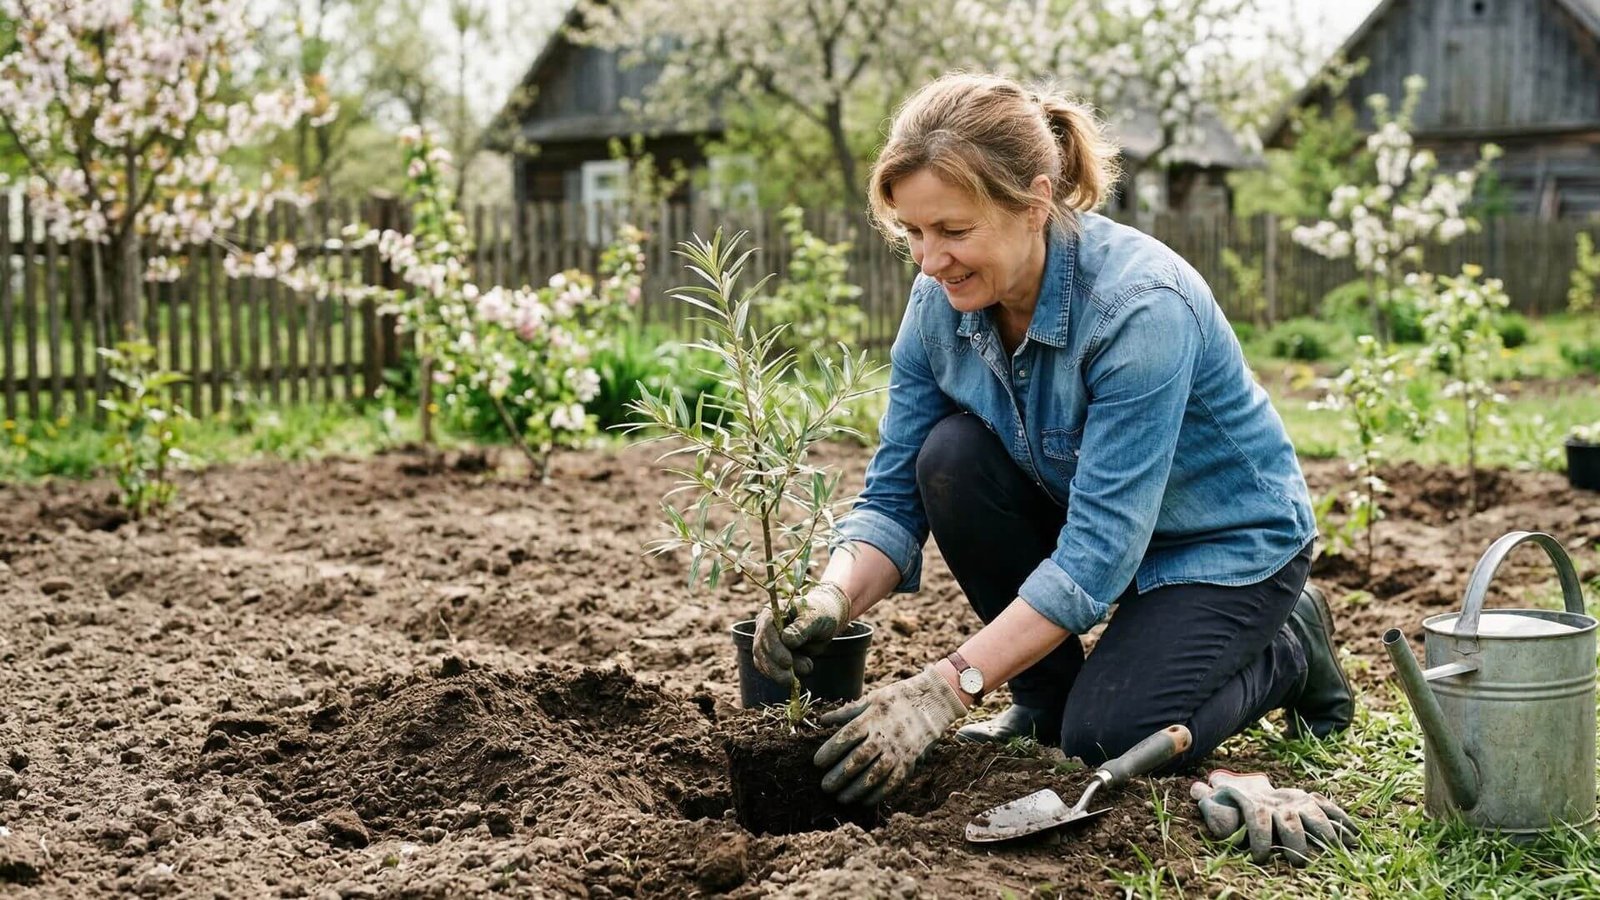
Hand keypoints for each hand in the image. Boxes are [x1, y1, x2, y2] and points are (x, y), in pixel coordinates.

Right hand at [752, 583, 850, 683]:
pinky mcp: (769, 655)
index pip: (766, 630)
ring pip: (763, 661)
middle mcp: (764, 627)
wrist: (823, 622)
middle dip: (775, 666)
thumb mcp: (815, 619)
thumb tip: (787, 640)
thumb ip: (801, 628)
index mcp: (772, 612)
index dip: (775, 648)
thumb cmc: (819, 615)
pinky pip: (768, 669)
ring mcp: (765, 642)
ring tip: (806, 670)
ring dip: (779, 673)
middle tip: (790, 679)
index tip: (787, 662)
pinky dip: (780, 676)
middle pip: (761, 648)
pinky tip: (795, 678)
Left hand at [812, 667, 966, 804]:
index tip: (817, 763)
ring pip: (875, 774)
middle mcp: (885, 735)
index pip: (847, 736)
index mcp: (872, 717)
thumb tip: (822, 720)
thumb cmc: (897, 699)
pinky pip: (894, 782)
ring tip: (841, 798)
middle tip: (825, 786)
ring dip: (856, 789)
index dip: (830, 751)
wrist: (932, 702)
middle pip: (858, 759)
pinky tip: (865, 800)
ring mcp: (899, 750)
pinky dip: (879, 794)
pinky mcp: (910, 761)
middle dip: (839, 775)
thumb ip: (846, 712)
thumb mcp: (871, 698)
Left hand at [1189, 770, 1356, 865]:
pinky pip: (1331, 809)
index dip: (1259, 839)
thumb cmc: (1230, 802)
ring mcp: (1299, 801)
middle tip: (1299, 864)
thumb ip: (1209, 799)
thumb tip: (1197, 789)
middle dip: (1296, 843)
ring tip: (1336, 851)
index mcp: (1256, 804)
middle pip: (1290, 822)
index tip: (1259, 859)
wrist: (1249, 787)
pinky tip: (1356, 837)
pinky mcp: (1312, 803)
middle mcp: (1279, 802)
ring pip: (1315, 814)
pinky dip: (1344, 821)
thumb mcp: (1216, 799)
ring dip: (1326, 833)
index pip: (1258, 820)